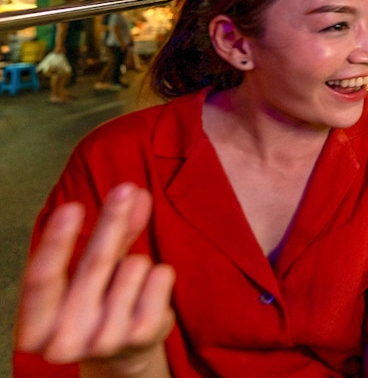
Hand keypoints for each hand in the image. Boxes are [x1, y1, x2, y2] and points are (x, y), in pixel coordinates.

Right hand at [16, 183, 174, 369]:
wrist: (123, 352)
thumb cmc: (97, 302)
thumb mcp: (92, 270)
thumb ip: (113, 232)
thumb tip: (133, 192)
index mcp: (33, 328)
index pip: (41, 279)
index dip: (56, 242)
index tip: (71, 207)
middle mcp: (63, 341)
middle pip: (94, 264)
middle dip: (112, 221)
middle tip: (125, 189)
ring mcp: (104, 342)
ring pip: (134, 267)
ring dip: (137, 262)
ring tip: (126, 283)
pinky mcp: (141, 337)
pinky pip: (160, 277)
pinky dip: (160, 274)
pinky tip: (148, 292)